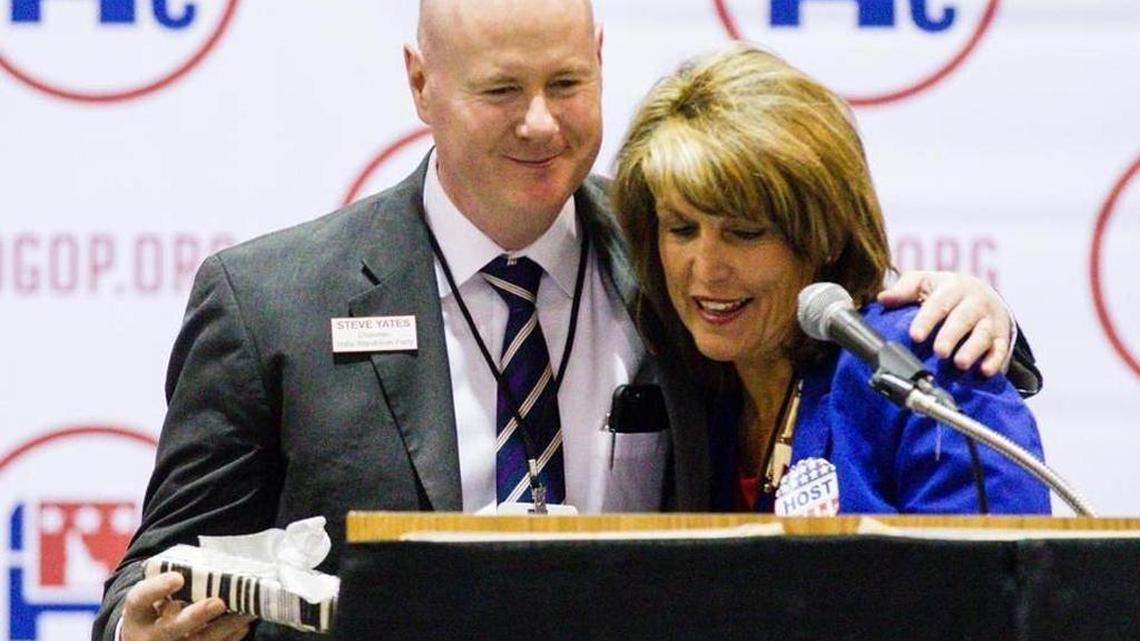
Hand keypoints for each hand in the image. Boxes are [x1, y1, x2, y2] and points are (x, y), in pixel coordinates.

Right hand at [122, 572, 252, 640]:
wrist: (144, 639)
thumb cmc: (155, 608)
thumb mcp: (154, 595)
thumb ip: (173, 581)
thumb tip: (211, 563)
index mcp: (137, 612)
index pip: (141, 598)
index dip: (158, 588)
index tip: (179, 578)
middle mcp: (147, 635)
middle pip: (171, 627)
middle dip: (196, 616)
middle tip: (218, 602)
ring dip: (224, 628)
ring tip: (245, 612)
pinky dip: (228, 638)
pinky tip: (242, 625)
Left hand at [877, 271, 1010, 376]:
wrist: (983, 295)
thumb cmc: (945, 291)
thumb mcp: (925, 282)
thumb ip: (905, 290)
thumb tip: (882, 298)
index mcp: (952, 287)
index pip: (939, 303)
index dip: (927, 319)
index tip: (916, 335)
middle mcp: (974, 302)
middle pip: (963, 318)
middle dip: (951, 335)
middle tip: (939, 351)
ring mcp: (989, 320)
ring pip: (984, 334)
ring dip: (973, 349)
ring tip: (960, 363)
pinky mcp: (1001, 337)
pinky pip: (1000, 349)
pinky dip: (995, 360)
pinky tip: (985, 371)